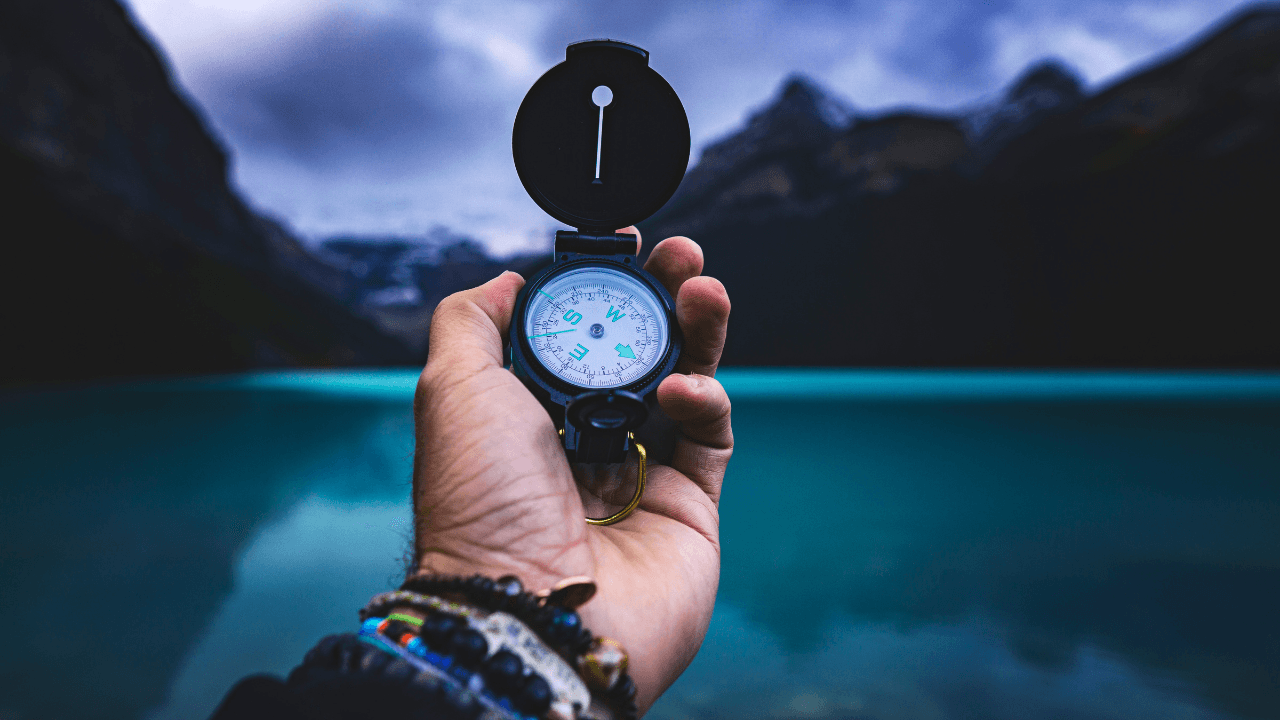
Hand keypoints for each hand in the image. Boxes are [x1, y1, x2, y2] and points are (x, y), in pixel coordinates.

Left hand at [412, 227, 731, 712]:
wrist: (527, 609)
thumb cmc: (480, 507)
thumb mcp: (452, 391)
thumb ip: (471, 323)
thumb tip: (503, 282)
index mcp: (528, 413)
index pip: (579, 334)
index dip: (605, 288)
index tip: (626, 247)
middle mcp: (584, 440)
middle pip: (640, 351)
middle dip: (665, 297)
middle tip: (683, 255)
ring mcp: (639, 472)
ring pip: (685, 383)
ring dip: (700, 331)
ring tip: (704, 289)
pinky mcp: (688, 505)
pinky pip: (710, 436)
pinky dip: (703, 401)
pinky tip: (682, 393)